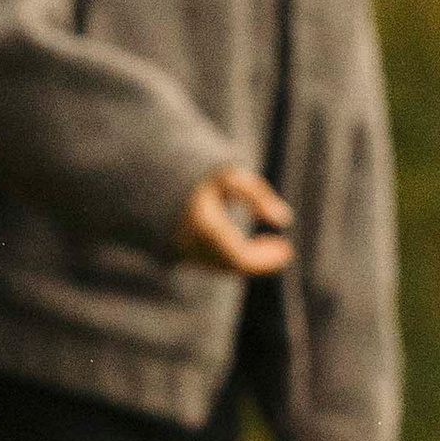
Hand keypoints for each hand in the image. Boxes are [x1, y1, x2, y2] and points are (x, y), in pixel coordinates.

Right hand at [177, 164, 293, 275]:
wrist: (152, 178)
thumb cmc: (197, 174)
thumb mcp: (228, 175)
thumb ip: (256, 194)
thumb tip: (283, 218)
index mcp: (202, 226)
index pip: (237, 257)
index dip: (264, 260)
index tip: (287, 250)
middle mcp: (188, 244)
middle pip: (230, 265)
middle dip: (259, 261)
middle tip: (284, 250)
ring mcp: (181, 251)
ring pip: (221, 266)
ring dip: (248, 260)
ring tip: (273, 247)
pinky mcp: (180, 252)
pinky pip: (212, 262)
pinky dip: (233, 258)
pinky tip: (250, 247)